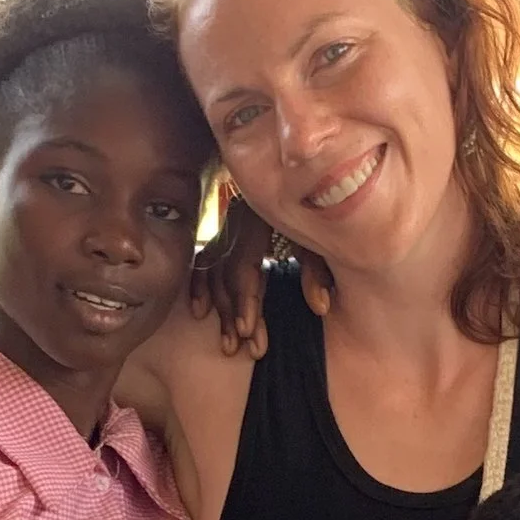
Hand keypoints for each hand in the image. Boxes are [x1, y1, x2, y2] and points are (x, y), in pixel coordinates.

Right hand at [186, 191, 311, 354]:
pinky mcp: (224, 233)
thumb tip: (320, 306)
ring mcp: (227, 226)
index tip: (248, 331)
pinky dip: (200, 286)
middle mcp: (236, 219)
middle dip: (231, 313)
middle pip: (225, 273)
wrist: (305, 173)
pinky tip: (200, 311)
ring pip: (213, 271)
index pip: (242, 265)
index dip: (244, 300)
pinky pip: (205, 261)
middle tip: (240, 346)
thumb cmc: (317, 210)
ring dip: (219, 309)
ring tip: (229, 345)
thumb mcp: (320, 236)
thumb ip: (319, 269)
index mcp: (257, 215)